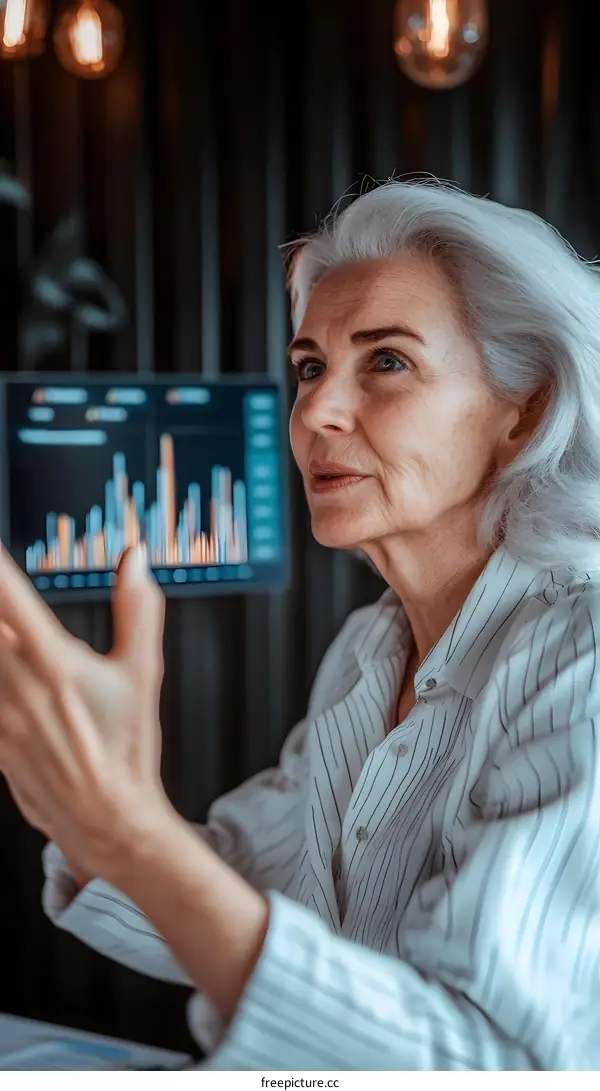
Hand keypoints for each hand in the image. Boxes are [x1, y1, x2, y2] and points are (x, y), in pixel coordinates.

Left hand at [0, 543, 168, 882]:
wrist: (107, 820)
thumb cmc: (126, 748)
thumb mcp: (143, 673)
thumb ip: (138, 608)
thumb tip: (135, 559)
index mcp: (52, 660)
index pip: (7, 594)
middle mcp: (14, 683)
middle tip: (6, 597)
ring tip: (14, 642)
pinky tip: (12, 675)